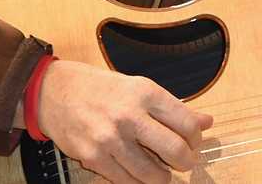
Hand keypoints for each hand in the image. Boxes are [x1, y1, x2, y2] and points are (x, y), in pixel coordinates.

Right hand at [35, 60, 213, 182]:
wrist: (55, 92)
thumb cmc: (100, 88)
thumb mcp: (140, 87)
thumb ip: (173, 108)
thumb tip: (207, 121)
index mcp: (145, 93)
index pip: (187, 123)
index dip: (196, 138)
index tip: (194, 142)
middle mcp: (129, 115)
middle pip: (175, 150)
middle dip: (186, 161)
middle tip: (184, 162)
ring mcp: (110, 139)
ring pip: (152, 173)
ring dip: (163, 177)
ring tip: (163, 172)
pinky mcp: (94, 158)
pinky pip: (126, 181)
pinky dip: (138, 182)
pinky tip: (140, 175)